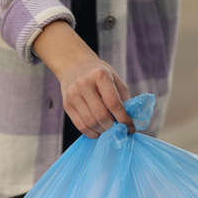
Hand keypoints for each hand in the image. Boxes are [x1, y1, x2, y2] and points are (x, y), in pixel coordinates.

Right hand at [33, 21, 134, 137]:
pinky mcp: (66, 104)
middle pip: (101, 115)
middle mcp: (84, 84)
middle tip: (120, 131)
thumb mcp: (115, 79)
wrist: (74, 64)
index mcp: (100, 75)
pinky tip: (98, 131)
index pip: (113, 103)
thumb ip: (123, 98)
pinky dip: (91, 133)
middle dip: (113, 127)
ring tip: (110, 131)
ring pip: (90, 122)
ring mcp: (73, 94)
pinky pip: (80, 125)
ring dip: (103, 131)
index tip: (130, 128)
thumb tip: (130, 121)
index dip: (124, 119)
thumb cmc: (99, 74)